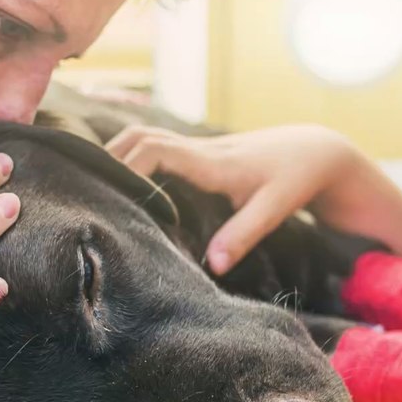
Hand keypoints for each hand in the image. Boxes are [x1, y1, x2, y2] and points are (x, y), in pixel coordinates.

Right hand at [106, 124, 360, 273]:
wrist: (316, 150)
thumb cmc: (295, 179)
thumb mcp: (275, 209)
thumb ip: (243, 235)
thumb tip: (211, 265)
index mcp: (210, 160)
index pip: (154, 150)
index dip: (126, 168)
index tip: (111, 197)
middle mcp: (198, 149)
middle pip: (138, 136)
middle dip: (108, 157)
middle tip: (85, 190)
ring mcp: (197, 148)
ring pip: (144, 136)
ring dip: (118, 155)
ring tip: (95, 188)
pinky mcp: (199, 154)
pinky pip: (157, 148)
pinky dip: (134, 158)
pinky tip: (122, 183)